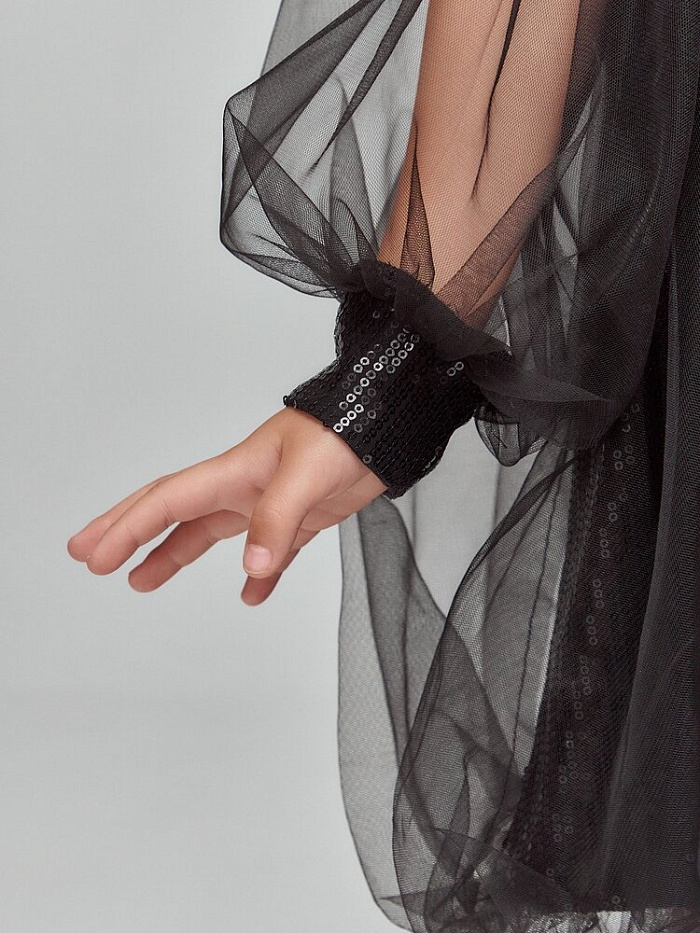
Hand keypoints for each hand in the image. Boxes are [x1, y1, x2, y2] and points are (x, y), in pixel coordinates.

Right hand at [66, 407, 387, 604]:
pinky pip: (268, 552)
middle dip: (128, 532)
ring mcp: (268, 502)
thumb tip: (252, 570)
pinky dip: (256, 575)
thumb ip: (278, 519)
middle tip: (89, 555)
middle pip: (172, 512)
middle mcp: (242, 487)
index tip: (94, 555)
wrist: (388, 429)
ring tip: (141, 580)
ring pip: (209, 533)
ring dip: (172, 556)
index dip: (128, 527)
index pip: (168, 501)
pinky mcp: (299, 518)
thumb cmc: (347, 435)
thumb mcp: (308, 473)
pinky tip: (251, 595)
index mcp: (235, 471)